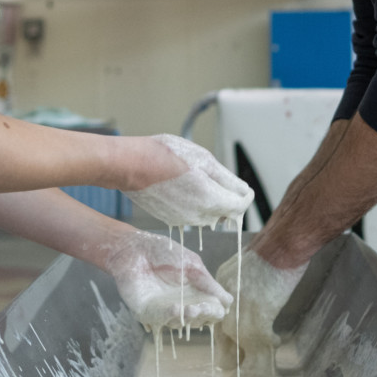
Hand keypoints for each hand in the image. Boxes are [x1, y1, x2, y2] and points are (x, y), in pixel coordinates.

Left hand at [103, 228, 232, 330]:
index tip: (219, 305)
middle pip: (197, 320)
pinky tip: (176, 308)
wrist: (135, 247)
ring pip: (179, 323)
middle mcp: (180, 304)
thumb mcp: (192, 265)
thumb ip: (208, 283)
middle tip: (202, 307)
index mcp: (194, 293)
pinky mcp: (146, 312)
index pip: (210, 310)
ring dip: (186, 317)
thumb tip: (228, 301)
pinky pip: (160, 319)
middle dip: (202, 315)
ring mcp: (163, 310)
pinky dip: (169, 315)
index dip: (215, 310)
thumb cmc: (163, 252)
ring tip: (191, 309)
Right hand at [125, 135, 252, 229]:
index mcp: (212, 200)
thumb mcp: (203, 159)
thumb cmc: (165, 156)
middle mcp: (201, 216)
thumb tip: (244, 192)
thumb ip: (227, 179)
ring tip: (197, 179)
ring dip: (211, 200)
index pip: (242, 205)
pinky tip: (184, 188)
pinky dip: (195, 204)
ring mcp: (185, 220)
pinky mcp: (172, 219)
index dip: (246, 194)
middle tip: (218, 178)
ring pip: (210, 214)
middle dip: (229, 197)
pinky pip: (193, 215)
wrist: (130, 166)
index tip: (242, 186)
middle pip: (227, 211)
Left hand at [216, 247, 306, 376]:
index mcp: (220, 290)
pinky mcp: (259, 315)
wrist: (282, 245)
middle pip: (223, 339)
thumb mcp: (241, 269)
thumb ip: (235, 291)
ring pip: (241, 344)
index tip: (226, 355)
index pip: (216, 323)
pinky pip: (262, 341)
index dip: (223, 340)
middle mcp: (226, 303)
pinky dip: (271, 343)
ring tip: (259, 362)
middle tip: (236, 368)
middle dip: (231, 356)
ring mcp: (241, 310)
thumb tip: (241, 308)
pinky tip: (277, 340)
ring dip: (251, 355)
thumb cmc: (268, 253)